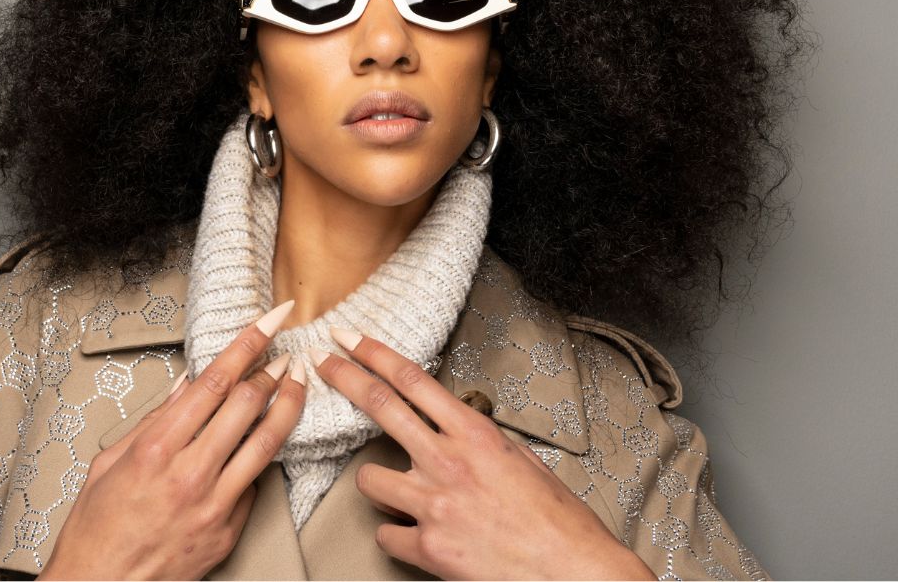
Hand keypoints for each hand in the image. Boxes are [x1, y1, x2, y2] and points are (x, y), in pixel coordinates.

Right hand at [38, 300, 305, 579]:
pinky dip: (260, 458)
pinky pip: (255, 484)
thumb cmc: (97, 530)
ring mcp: (214, 504)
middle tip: (285, 350)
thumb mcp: (110, 462)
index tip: (268, 321)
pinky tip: (265, 441)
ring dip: (288, 404)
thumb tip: (187, 386)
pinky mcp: (229, 530)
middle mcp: (190, 473)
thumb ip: (153, 420)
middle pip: (248, 404)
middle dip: (273, 369)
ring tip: (298, 382)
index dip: (248, 344)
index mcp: (156, 448)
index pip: (216, 381)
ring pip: (267, 441)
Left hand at [311, 329, 654, 580]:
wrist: (575, 573)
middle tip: (321, 362)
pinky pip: (384, 534)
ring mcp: (434, 504)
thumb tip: (456, 432)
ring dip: (376, 483)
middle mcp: (449, 461)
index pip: (413, 380)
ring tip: (398, 493)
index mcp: (476, 434)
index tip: (351, 338)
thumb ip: (480, 443)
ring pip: (368, 479)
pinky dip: (395, 535)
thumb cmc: (558, 522)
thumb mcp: (522, 462)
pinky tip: (415, 536)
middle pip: (380, 406)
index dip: (375, 354)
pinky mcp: (428, 548)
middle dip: (344, 378)